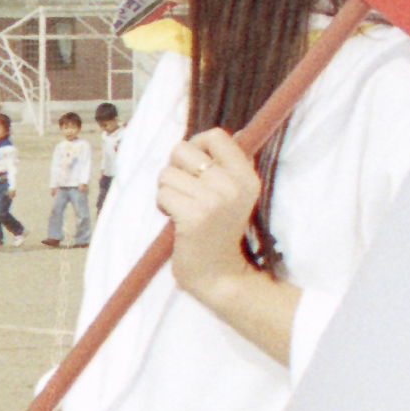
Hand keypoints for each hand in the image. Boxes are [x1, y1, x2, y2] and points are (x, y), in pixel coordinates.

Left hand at [157, 130, 262, 304]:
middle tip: (183, 191)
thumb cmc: (219, 232)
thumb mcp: (234, 195)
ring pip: (167, 173)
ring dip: (166, 191)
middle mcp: (234, 185)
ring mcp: (215, 200)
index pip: (215, 136)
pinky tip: (175, 220)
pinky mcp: (195, 215)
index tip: (192, 166)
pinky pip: (163, 193)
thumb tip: (218, 136)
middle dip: (173, 169)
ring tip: (181, 209)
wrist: (220, 275)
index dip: (195, 144)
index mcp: (247, 176)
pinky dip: (162, 205)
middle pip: (182, 150)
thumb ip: (225, 167)